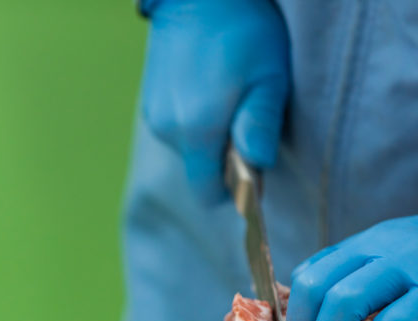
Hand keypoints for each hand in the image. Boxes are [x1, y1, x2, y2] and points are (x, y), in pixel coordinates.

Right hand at [140, 0, 289, 203]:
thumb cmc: (242, 30)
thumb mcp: (268, 77)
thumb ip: (260, 126)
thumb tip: (258, 168)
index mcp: (197, 130)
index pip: (207, 193)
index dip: (233, 189)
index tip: (251, 166)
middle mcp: (169, 129)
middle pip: (199, 170)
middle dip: (224, 157)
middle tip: (246, 116)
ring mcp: (155, 115)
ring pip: (189, 149)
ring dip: (210, 136)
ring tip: (227, 94)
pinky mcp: (150, 102)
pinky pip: (177, 128)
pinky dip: (194, 119)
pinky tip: (207, 87)